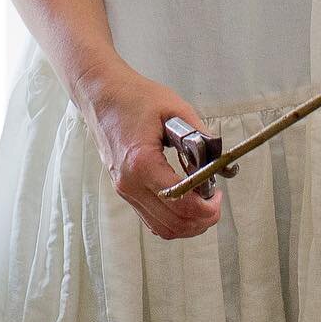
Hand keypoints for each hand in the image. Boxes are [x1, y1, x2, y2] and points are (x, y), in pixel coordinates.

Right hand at [75, 60, 222, 240]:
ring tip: (203, 204)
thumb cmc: (134, 97)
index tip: (218, 197)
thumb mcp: (175, 108)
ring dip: (187, 224)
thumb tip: (219, 159)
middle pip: (171, 224)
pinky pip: (150, 218)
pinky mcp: (124, 189)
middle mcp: (129, 183)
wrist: (101, 94)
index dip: (205, 208)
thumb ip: (200, 135)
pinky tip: (185, 202)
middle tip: (215, 203)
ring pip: (160, 228)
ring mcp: (124, 189)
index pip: (179, 202)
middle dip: (200, 220)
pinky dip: (171, 219)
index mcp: (141, 163)